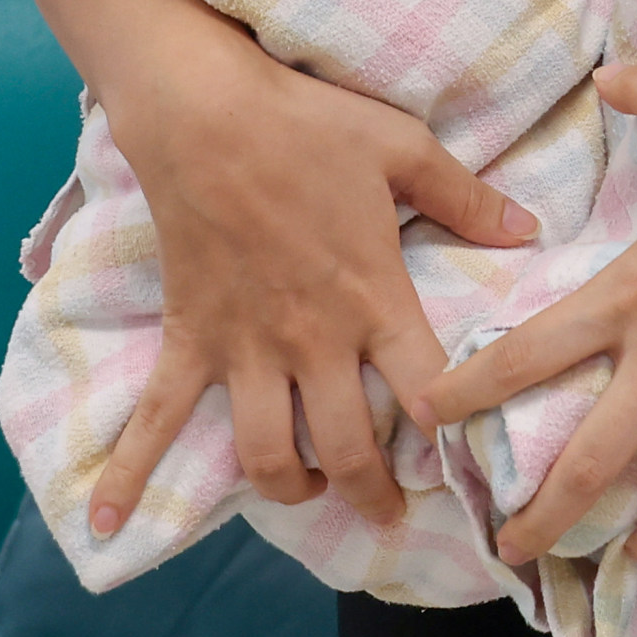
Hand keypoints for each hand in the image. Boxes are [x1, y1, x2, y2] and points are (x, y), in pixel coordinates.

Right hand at [88, 31, 538, 540]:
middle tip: (388, 516)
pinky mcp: (191, 339)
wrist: (207, 115)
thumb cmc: (310, 125)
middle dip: (372, 493)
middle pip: (346, 447)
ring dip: (289, 488)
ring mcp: (245, 347)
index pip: (424, 388)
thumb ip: (466, 199)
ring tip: (310, 495)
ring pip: (266, 452)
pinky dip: (129, 473)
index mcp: (373, 297)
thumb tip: (529, 229)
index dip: (449, 431)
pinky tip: (106, 522)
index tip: (465, 453)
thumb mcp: (406, 149)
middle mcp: (311, 339)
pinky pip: (156, 418)